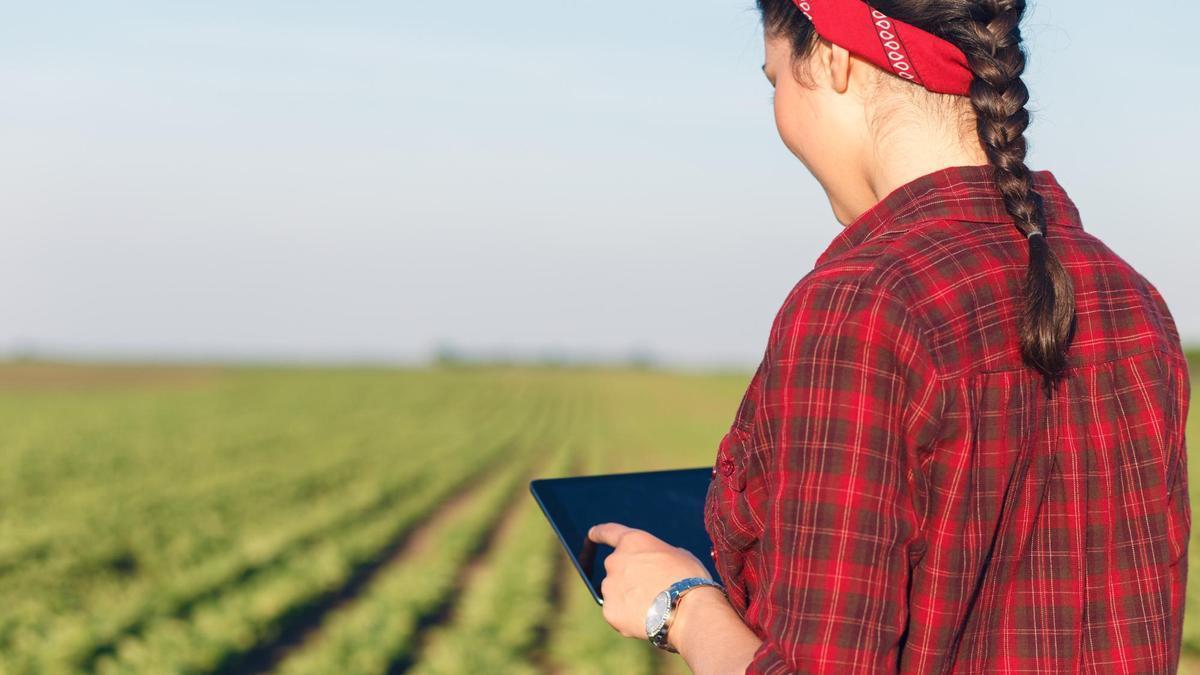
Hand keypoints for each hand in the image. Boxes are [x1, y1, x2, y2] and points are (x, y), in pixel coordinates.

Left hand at [587, 522, 712, 640]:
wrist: (687, 612)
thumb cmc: (689, 580)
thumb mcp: (679, 555)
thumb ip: (658, 555)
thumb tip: (656, 563)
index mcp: (632, 541)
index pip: (608, 532)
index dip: (599, 533)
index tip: (591, 534)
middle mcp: (615, 561)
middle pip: (616, 567)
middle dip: (629, 576)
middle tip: (651, 589)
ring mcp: (610, 587)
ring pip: (615, 591)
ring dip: (628, 597)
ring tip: (654, 607)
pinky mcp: (609, 611)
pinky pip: (616, 612)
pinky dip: (627, 616)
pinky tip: (646, 619)